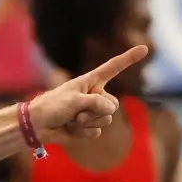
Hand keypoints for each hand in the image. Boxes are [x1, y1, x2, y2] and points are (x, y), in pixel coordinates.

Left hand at [26, 44, 150, 142]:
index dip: (128, 59)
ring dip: (87, 122)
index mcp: (90, 82)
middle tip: (75, 112)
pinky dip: (83, 133)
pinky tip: (70, 129)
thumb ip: (95, 102)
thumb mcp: (73, 99)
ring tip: (71, 119)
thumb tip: (110, 110)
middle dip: (95, 111)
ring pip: (106, 120)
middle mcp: (94, 96)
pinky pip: (96, 133)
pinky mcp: (88, 128)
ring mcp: (92, 113)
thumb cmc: (51, 106)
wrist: (36, 126)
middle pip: (112, 105)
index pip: (113, 68)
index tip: (144, 48)